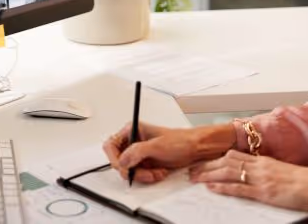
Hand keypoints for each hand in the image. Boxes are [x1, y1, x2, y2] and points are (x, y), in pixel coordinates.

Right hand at [103, 122, 232, 183]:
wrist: (197, 149)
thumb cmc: (181, 140)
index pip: (111, 145)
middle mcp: (134, 141)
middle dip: (132, 170)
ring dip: (142, 175)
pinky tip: (159, 173)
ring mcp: (140, 153)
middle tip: (144, 173)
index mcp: (132, 130)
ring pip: (129, 170)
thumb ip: (137, 151)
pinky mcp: (146, 163)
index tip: (123, 167)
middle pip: (119, 161)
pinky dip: (148, 177)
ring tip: (155, 173)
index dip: (114, 158)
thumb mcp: (158, 145)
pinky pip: (139, 175)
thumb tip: (123, 160)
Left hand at [190, 151, 307, 214]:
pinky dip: (223, 187)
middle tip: (192, 169)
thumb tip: (257, 175)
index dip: (216, 157)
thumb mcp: (284, 172)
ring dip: (209, 174)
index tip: (204, 160)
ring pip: (228, 172)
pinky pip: (239, 188)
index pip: (235, 155)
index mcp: (265, 161)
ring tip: (194, 177)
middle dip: (207, 165)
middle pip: (226, 161)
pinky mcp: (265, 192)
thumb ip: (268, 172)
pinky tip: (212, 188)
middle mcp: (260, 166)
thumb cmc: (307, 182)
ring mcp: (261, 178)